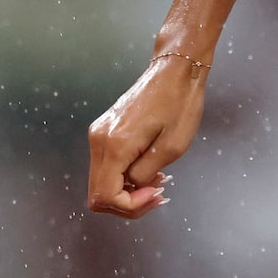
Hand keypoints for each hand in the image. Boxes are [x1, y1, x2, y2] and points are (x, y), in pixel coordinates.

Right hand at [86, 54, 207, 218]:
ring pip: (101, 182)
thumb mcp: (172, 148)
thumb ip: (146, 174)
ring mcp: (99, 135)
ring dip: (128, 190)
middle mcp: (99, 140)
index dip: (131, 206)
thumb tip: (133, 186)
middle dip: (128, 202)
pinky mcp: (104, 131)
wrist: (174, 71)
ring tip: (158, 180)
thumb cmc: (180, 105)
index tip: (156, 194)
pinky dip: (125, 176)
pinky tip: (149, 168)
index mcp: (115, 145)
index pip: (105, 196)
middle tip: (158, 193)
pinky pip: (107, 166)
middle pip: (97, 194)